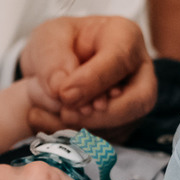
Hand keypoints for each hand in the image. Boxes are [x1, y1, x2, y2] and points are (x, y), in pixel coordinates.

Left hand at [20, 16, 156, 135]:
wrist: (50, 66)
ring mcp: (131, 102)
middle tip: (65, 114)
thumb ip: (53, 60)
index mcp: (125, 37)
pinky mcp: (118, 127)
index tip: (64, 93)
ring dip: (79, 127)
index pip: (120, 61)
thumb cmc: (56, 43)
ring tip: (41, 111)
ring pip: (119, 127)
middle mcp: (137, 72)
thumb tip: (61, 90)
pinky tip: (44, 121)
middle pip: (138, 102)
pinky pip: (102, 141)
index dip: (93, 81)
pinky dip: (70, 136)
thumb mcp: (48, 38)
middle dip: (100, 115)